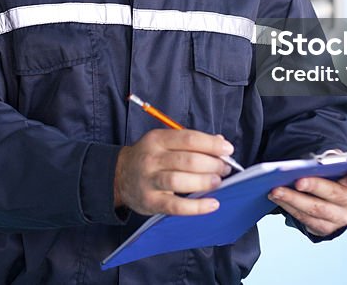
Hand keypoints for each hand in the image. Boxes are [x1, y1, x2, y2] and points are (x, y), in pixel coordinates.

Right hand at [114, 129, 233, 215]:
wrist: (119, 176)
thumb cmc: (148, 157)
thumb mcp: (164, 142)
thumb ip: (191, 142)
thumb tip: (220, 143)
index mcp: (157, 139)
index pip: (188, 139)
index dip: (211, 144)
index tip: (227, 150)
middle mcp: (152, 158)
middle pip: (187, 160)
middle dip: (212, 164)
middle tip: (224, 168)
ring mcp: (149, 180)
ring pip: (180, 180)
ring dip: (204, 181)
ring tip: (217, 182)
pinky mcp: (150, 201)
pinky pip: (175, 206)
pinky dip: (196, 207)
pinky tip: (212, 204)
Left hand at [267, 165, 346, 236]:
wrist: (332, 201)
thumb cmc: (332, 177)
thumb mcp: (335, 166)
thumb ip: (331, 160)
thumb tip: (321, 159)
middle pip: (333, 194)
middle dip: (314, 186)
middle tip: (298, 181)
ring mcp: (339, 218)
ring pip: (315, 209)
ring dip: (293, 199)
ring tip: (275, 190)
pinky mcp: (325, 228)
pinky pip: (305, 219)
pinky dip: (289, 207)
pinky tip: (277, 197)